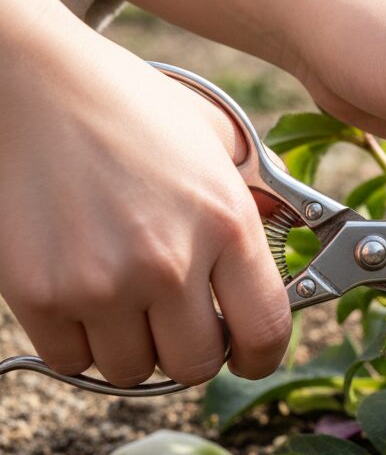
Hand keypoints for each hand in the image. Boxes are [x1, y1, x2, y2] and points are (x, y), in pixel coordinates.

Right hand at [0, 0, 290, 386]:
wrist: (34, 83)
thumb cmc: (131, 106)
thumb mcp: (219, 139)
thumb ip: (256, 199)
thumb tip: (281, 242)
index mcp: (226, 221)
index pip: (264, 332)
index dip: (260, 355)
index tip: (249, 353)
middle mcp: (169, 260)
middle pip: (195, 365)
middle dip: (195, 349)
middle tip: (183, 319)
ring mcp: (102, 282)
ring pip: (132, 371)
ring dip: (136, 346)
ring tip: (131, 299)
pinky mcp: (40, 293)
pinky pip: (71, 359)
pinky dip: (81, 341)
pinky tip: (88, 297)